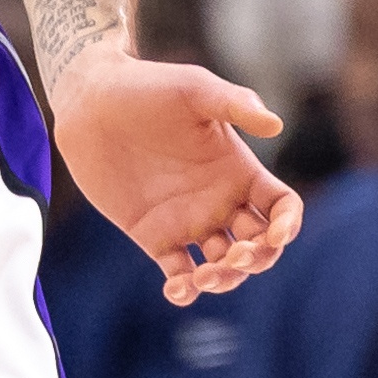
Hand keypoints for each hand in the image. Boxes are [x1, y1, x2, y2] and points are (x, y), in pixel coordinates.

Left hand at [50, 40, 302, 304]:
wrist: (90, 102)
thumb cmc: (146, 86)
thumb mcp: (195, 89)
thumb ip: (235, 103)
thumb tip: (276, 125)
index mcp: (238, 169)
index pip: (280, 206)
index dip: (287, 225)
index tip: (275, 234)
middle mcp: (220, 200)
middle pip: (259, 245)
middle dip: (257, 259)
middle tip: (235, 254)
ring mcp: (188, 221)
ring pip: (224, 267)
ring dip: (225, 279)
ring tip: (204, 275)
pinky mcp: (154, 235)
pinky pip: (179, 274)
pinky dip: (185, 290)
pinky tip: (178, 289)